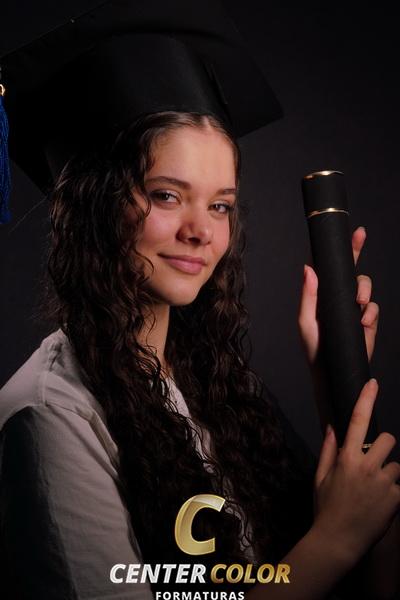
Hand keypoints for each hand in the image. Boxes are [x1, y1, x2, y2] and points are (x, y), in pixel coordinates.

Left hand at [298, 226, 378, 365]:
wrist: (332, 372)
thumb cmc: (314, 348)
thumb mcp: (306, 322)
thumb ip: (309, 296)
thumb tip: (308, 268)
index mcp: (321, 293)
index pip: (329, 266)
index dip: (339, 249)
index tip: (349, 232)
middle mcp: (337, 296)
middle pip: (351, 268)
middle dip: (357, 251)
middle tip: (359, 238)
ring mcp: (353, 307)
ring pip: (365, 285)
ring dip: (364, 290)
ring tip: (359, 304)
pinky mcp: (366, 320)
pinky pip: (373, 308)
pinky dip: (370, 313)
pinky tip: (363, 322)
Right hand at [313, 379, 399, 564]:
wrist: (338, 541)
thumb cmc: (325, 508)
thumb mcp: (320, 478)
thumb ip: (328, 451)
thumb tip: (332, 428)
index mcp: (346, 458)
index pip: (357, 421)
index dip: (366, 399)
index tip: (372, 383)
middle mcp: (367, 466)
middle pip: (388, 440)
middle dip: (383, 449)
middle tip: (373, 465)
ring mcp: (383, 483)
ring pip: (396, 465)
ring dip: (389, 474)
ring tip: (375, 491)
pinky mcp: (396, 499)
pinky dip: (393, 494)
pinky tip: (380, 506)